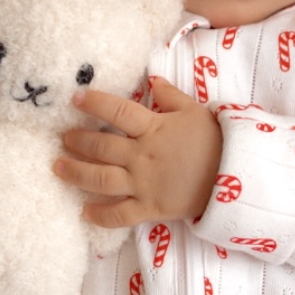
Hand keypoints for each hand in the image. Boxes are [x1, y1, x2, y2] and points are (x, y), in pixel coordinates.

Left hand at [56, 77, 222, 227]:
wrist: (236, 178)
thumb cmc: (216, 142)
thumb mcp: (195, 111)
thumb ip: (170, 96)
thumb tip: (152, 79)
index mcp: (153, 128)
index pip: (116, 111)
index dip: (94, 103)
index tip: (75, 98)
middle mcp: (142, 156)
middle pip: (101, 146)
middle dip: (78, 141)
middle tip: (63, 138)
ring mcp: (144, 184)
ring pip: (101, 179)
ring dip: (76, 172)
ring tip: (58, 167)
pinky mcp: (150, 208)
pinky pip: (120, 215)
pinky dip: (100, 215)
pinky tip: (84, 211)